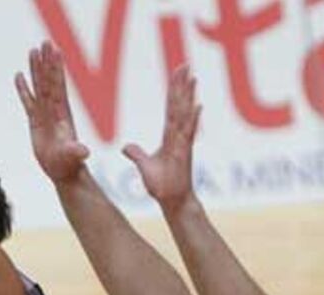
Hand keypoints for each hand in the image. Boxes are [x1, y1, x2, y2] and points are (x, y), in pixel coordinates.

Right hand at [16, 42, 90, 183]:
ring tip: (32, 51)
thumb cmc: (68, 166)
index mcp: (62, 114)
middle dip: (46, 62)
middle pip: (48, 81)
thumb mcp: (72, 158)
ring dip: (35, 69)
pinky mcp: (35, 122)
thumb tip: (84, 152)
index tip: (54, 51)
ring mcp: (45, 114)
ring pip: (39, 87)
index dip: (55, 68)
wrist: (63, 172)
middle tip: (44, 42)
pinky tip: (19, 76)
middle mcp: (54, 110)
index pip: (57, 86)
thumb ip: (76, 152)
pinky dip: (24, 88)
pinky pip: (28, 101)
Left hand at [123, 66, 201, 211]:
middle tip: (185, 64)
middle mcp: (178, 136)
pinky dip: (193, 120)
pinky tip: (197, 106)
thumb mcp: (144, 166)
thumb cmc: (161, 185)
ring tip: (193, 78)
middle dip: (182, 85)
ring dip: (189, 97)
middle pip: (179, 105)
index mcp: (169, 136)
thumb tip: (125, 147)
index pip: (171, 108)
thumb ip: (137, 154)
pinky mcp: (185, 153)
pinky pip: (189, 133)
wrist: (171, 201)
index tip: (177, 72)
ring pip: (185, 115)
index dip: (173, 90)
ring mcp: (183, 143)